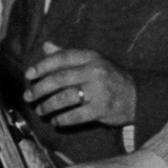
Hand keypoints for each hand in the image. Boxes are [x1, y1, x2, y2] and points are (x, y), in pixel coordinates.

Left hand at [23, 42, 137, 130]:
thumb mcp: (93, 61)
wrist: (139, 96)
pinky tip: (55, 121)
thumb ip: (68, 55)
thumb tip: (45, 46)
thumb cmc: (110, 78)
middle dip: (39, 89)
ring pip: (64, 98)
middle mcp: (94, 71)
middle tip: (28, 97)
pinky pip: (75, 115)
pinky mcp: (102, 109)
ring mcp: (98, 91)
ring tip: (40, 111)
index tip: (28, 75)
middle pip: (58, 79)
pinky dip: (62, 119)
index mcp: (91, 57)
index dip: (41, 66)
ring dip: (48, 106)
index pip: (60, 59)